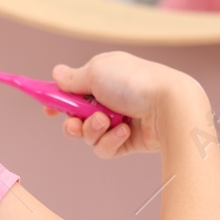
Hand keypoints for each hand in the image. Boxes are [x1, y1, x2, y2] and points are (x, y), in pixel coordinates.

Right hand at [42, 51, 208, 157]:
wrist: (169, 106)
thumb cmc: (133, 82)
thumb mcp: (95, 72)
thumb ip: (72, 78)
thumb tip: (56, 74)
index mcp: (103, 77)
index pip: (73, 91)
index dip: (59, 101)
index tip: (49, 110)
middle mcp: (109, 99)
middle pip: (76, 118)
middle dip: (72, 123)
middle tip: (75, 122)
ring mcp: (118, 120)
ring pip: (88, 135)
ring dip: (92, 130)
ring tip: (106, 122)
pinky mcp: (127, 142)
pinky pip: (105, 148)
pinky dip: (111, 140)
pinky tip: (125, 131)